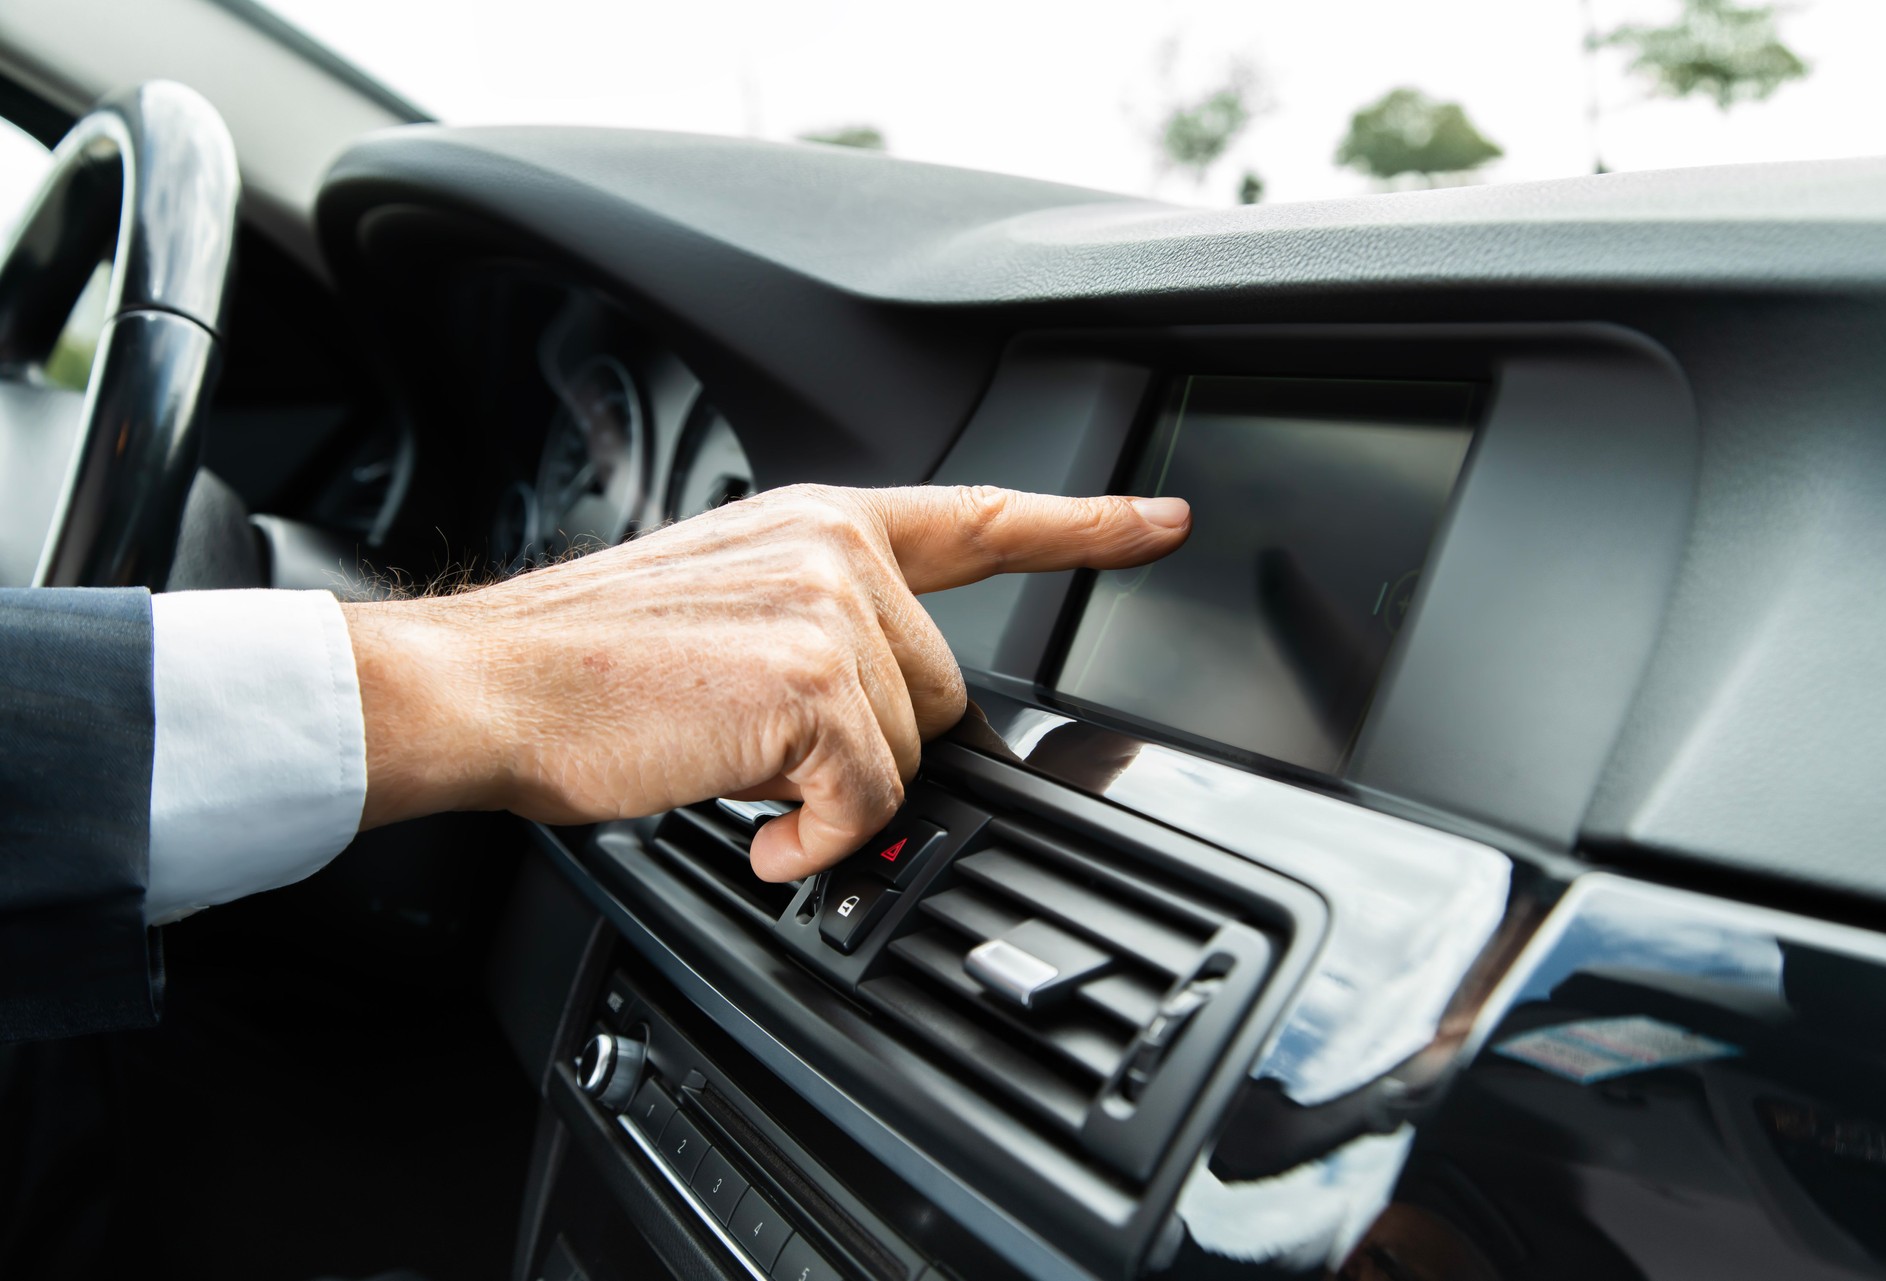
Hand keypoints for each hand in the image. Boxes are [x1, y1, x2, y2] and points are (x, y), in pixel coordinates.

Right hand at [344, 484, 1189, 880]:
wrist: (486, 685)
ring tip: (734, 770)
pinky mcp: (814, 685)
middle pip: (942, 691)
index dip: (1082, 528)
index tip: (1160, 526)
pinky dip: (813, 840)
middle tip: (763, 751)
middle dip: (871, 745)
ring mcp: (830, 611)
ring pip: (907, 752)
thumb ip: (822, 626)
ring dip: (831, 792)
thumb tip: (883, 711)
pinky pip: (867, 801)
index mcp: (817, 523)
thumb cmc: (583, 664)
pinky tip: (753, 826)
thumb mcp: (721, 603)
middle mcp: (835, 550)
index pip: (978, 520)